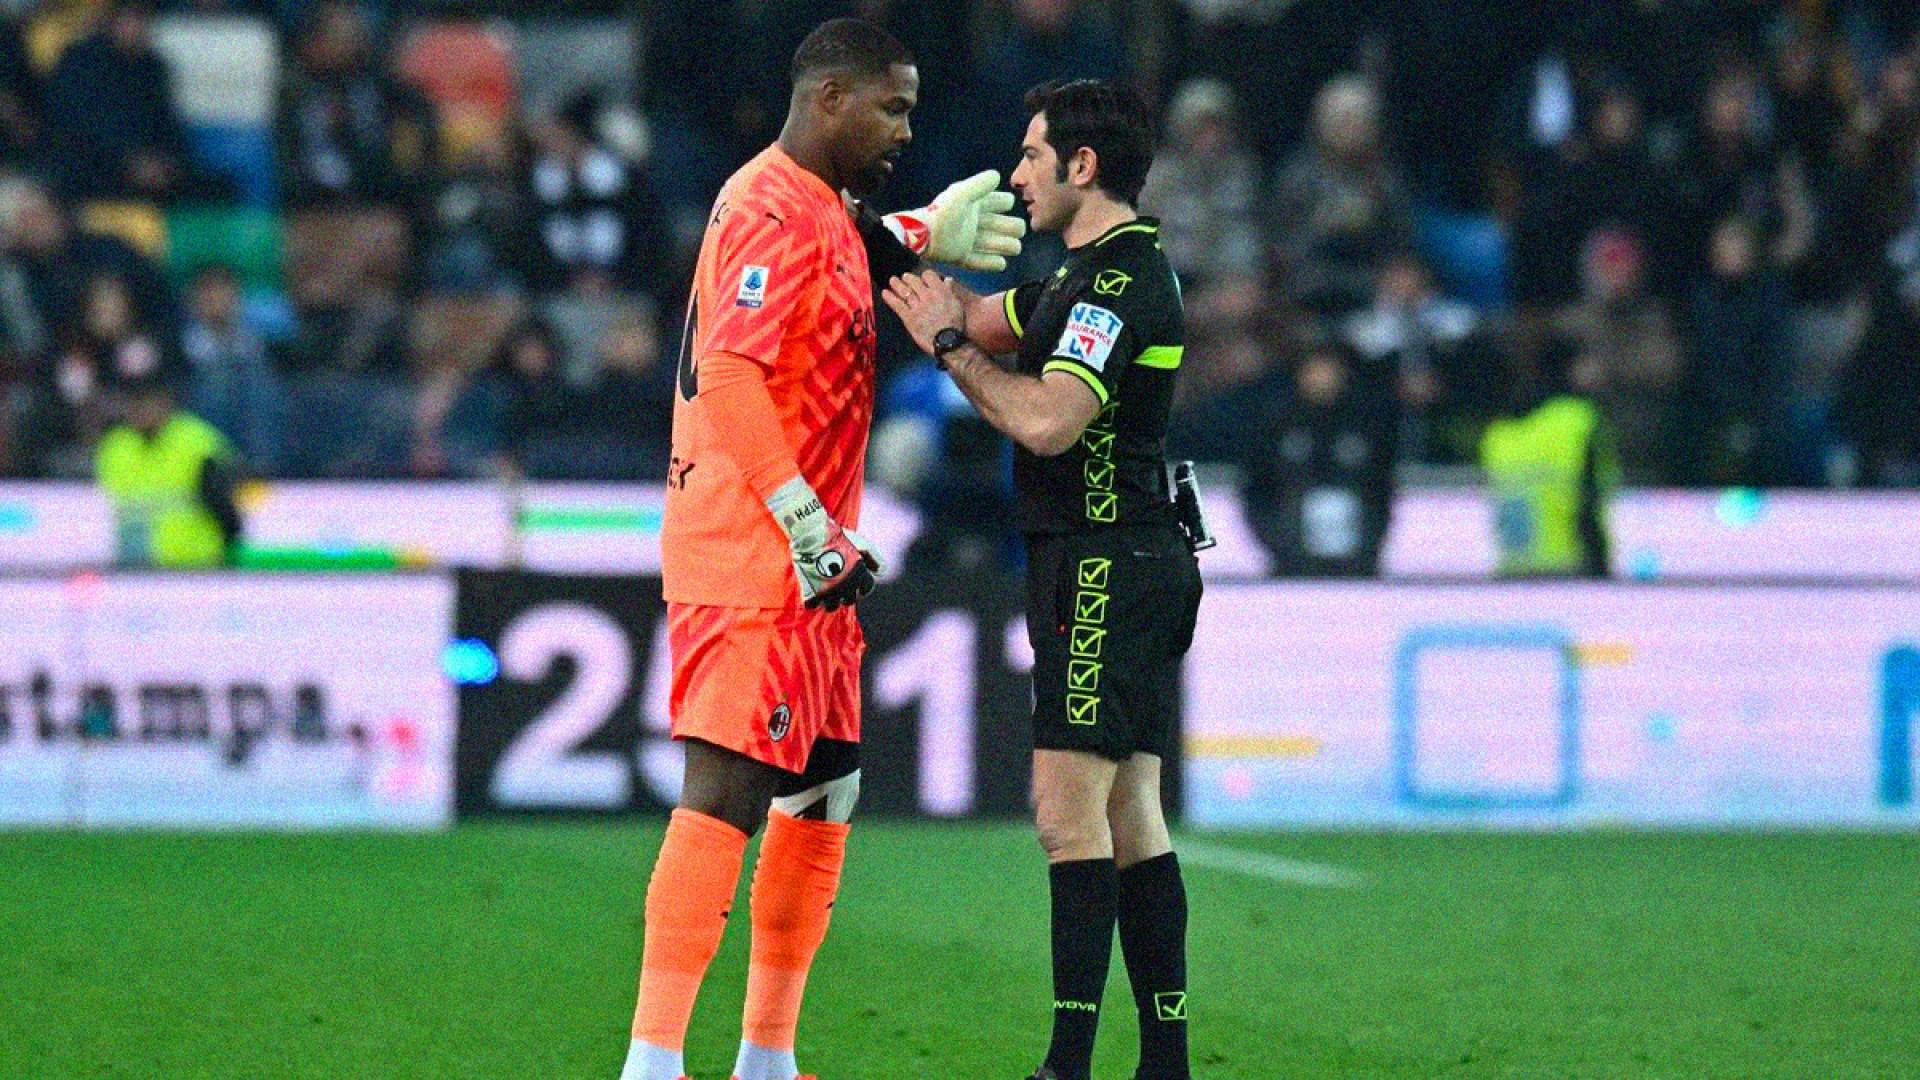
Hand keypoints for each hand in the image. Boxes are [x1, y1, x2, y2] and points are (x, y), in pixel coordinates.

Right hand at [765, 477, 881, 608]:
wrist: (811, 534)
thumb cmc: (837, 537)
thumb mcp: (861, 543)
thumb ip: (874, 557)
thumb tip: (879, 572)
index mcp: (859, 575)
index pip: (866, 589)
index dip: (862, 588)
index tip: (856, 586)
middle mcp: (846, 587)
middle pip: (849, 601)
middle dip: (845, 595)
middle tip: (838, 587)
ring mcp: (828, 592)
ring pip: (831, 607)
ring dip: (829, 601)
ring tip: (824, 592)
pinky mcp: (811, 593)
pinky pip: (811, 605)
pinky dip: (811, 601)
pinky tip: (811, 592)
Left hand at [881, 270, 967, 356]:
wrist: (948, 342)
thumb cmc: (955, 324)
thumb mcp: (956, 304)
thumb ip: (949, 291)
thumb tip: (947, 280)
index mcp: (941, 291)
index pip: (928, 275)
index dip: (924, 275)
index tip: (922, 278)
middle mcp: (928, 296)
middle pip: (914, 282)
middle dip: (908, 278)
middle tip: (904, 277)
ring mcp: (917, 307)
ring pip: (904, 291)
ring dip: (897, 284)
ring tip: (892, 280)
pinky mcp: (909, 318)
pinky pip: (897, 305)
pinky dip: (890, 298)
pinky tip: (885, 293)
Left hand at [882, 170, 1026, 271]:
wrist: (923, 236)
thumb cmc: (943, 212)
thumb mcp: (962, 194)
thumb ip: (980, 184)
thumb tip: (998, 176)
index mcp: (975, 205)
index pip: (1000, 202)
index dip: (1006, 203)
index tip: (1006, 205)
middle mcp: (974, 222)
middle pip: (1002, 225)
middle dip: (1012, 227)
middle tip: (1016, 231)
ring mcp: (968, 241)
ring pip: (995, 244)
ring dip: (1007, 245)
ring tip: (1014, 247)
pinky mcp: (961, 257)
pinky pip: (980, 262)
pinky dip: (992, 263)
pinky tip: (1002, 263)